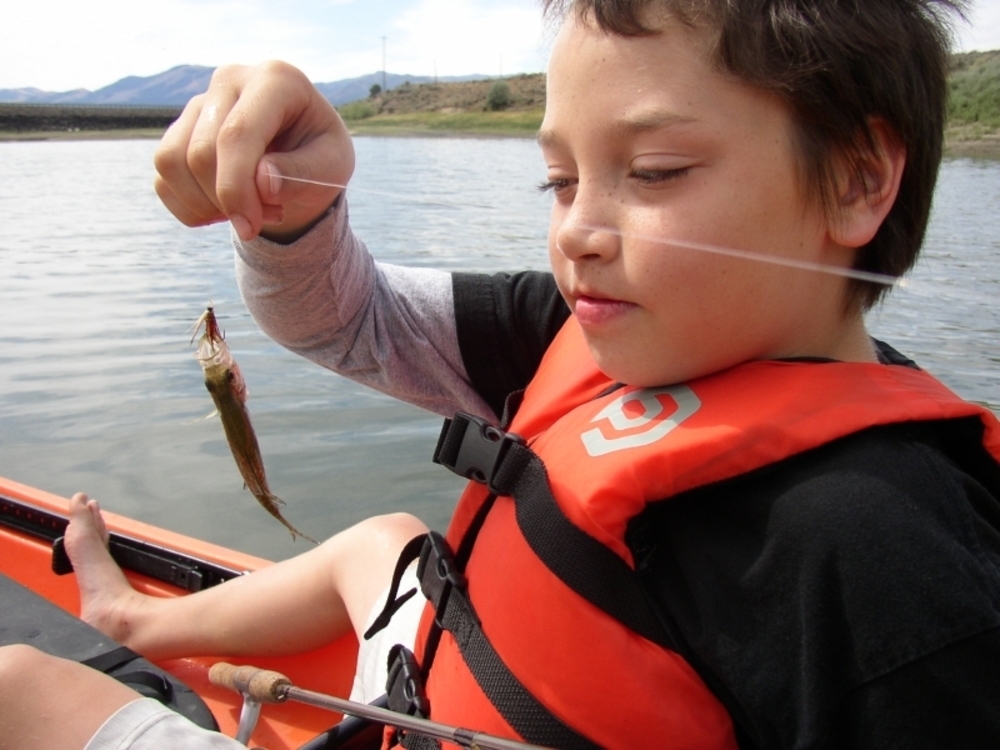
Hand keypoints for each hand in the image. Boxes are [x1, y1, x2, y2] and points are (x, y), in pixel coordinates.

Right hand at [153, 61, 354, 242]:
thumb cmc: (321, 157)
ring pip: (171, 163)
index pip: (236, 134)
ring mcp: (198, 103)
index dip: (236, 187)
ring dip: (206, 206)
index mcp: (275, 80)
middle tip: (267, 217)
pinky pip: (163, 178)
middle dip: (229, 202)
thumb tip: (263, 183)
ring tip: (249, 212)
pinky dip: (192, 208)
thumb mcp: (333, 166)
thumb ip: (303, 172)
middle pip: (200, 153)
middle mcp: (230, 81)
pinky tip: (226, 209)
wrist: (304, 156)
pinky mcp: (179, 130)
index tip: (250, 227)